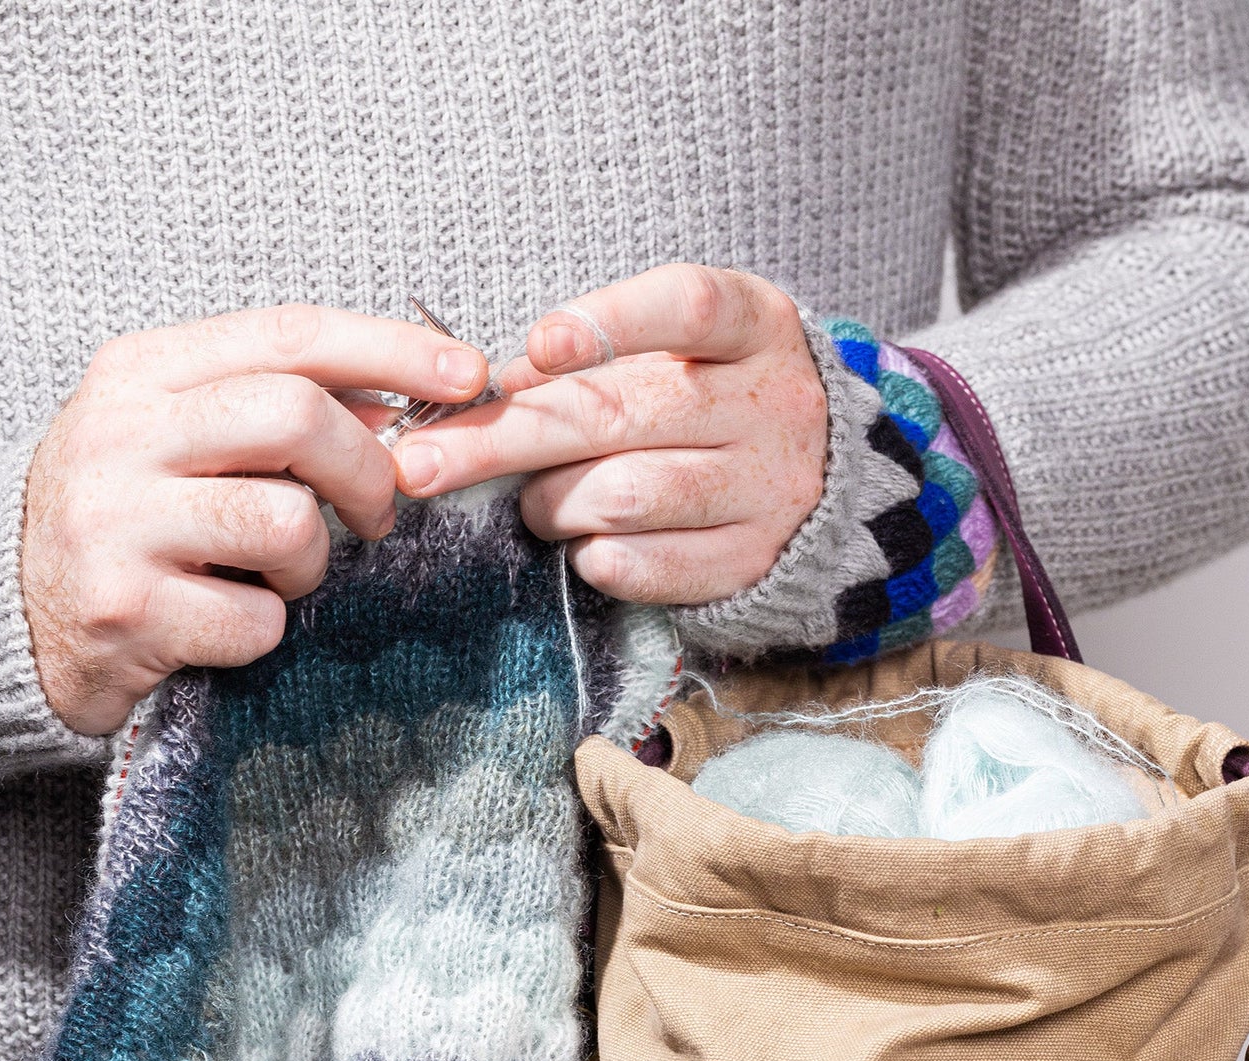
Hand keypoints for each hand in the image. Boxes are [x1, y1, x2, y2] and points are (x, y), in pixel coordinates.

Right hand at [22, 305, 488, 733]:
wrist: (10, 616)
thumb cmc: (126, 519)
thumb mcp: (178, 434)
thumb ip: (271, 406)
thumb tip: (401, 398)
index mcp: (139, 372)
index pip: (288, 335)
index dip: (393, 349)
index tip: (469, 374)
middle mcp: (120, 436)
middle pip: (298, 418)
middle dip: (368, 470)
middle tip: (377, 513)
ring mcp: (117, 525)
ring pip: (288, 523)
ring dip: (312, 562)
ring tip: (278, 574)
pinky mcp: (128, 613)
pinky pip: (258, 621)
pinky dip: (266, 630)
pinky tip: (226, 622)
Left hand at [386, 265, 827, 607]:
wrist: (826, 481)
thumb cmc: (718, 396)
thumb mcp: (686, 346)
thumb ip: (604, 354)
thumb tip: (502, 386)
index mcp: (757, 326)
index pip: (685, 306)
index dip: (604, 323)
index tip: (530, 350)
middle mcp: (774, 404)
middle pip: (626, 414)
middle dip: (507, 438)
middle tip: (421, 464)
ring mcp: (770, 489)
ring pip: (626, 496)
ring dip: (552, 503)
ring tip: (536, 502)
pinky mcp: (752, 561)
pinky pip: (646, 566)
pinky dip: (595, 557)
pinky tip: (585, 542)